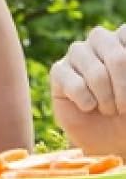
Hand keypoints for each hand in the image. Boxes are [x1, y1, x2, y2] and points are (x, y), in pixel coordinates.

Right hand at [50, 24, 125, 153]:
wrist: (110, 138)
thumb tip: (123, 63)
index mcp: (124, 41)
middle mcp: (101, 42)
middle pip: (116, 56)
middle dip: (124, 89)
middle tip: (125, 108)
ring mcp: (78, 54)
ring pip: (96, 72)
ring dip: (106, 99)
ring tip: (108, 110)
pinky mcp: (59, 72)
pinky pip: (73, 84)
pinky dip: (86, 102)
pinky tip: (88, 108)